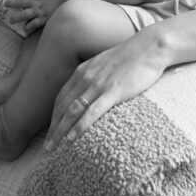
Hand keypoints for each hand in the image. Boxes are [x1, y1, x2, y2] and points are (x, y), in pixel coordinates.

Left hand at [4, 0, 63, 32]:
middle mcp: (35, 1)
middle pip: (19, 2)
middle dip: (11, 3)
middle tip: (5, 5)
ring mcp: (38, 10)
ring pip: (23, 14)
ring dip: (16, 17)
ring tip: (11, 20)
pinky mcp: (43, 18)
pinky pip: (33, 24)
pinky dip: (28, 27)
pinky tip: (25, 29)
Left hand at [44, 28, 170, 149]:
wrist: (149, 47)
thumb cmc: (132, 56)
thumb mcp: (105, 63)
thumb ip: (95, 76)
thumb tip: (91, 92)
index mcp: (83, 71)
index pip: (61, 98)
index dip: (53, 117)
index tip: (50, 133)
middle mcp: (86, 77)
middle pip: (63, 107)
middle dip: (52, 129)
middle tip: (46, 148)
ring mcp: (99, 84)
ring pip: (73, 111)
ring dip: (60, 131)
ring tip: (52, 149)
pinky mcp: (113, 91)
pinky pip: (92, 112)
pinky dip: (79, 127)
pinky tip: (71, 139)